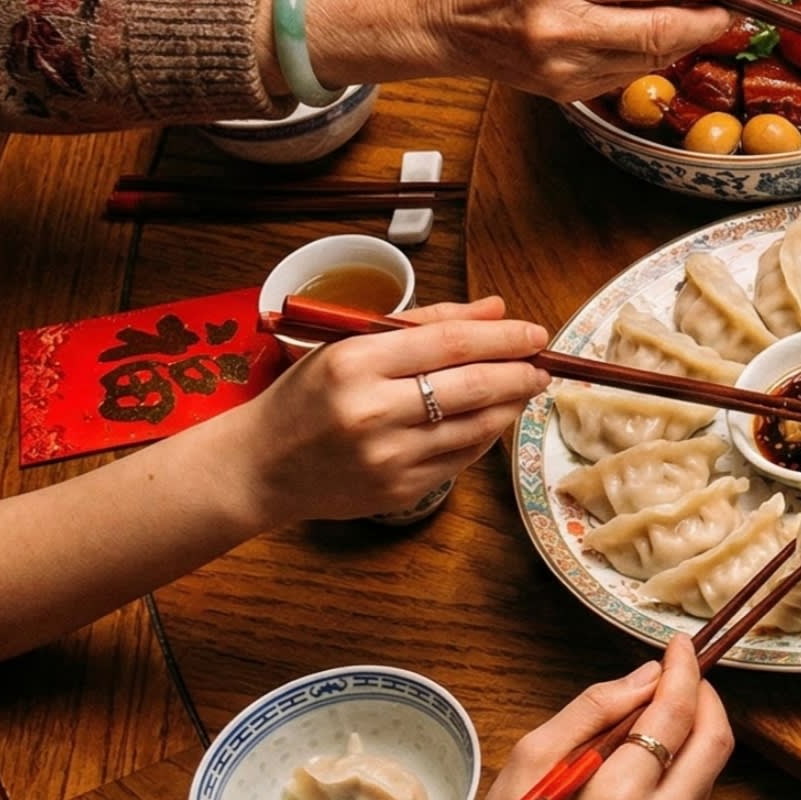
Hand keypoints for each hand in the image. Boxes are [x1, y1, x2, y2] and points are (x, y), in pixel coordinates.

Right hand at [229, 298, 547, 523]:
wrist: (258, 466)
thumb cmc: (306, 396)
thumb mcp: (350, 345)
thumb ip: (424, 324)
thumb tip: (495, 309)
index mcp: (355, 363)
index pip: (451, 342)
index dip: (504, 336)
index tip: (534, 333)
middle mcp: (372, 411)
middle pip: (473, 385)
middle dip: (520, 373)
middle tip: (542, 365)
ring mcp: (388, 456)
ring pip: (477, 426)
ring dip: (510, 405)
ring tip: (522, 387)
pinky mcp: (399, 490)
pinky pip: (463, 457)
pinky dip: (485, 435)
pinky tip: (490, 418)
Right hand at [308, 0, 742, 99]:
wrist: (441, 17)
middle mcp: (559, 26)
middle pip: (661, 30)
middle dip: (708, 17)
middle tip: (731, 4)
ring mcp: (562, 67)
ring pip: (652, 57)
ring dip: (687, 37)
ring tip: (698, 14)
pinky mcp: (565, 93)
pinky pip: (629, 73)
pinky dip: (653, 53)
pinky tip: (653, 34)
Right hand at [445, 638, 735, 799]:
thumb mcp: (532, 759)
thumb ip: (594, 711)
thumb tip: (647, 675)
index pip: (675, 716)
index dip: (684, 671)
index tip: (679, 645)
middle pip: (715, 743)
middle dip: (704, 696)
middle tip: (680, 674)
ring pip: (711, 771)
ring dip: (696, 732)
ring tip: (658, 714)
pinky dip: (684, 767)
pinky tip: (651, 759)